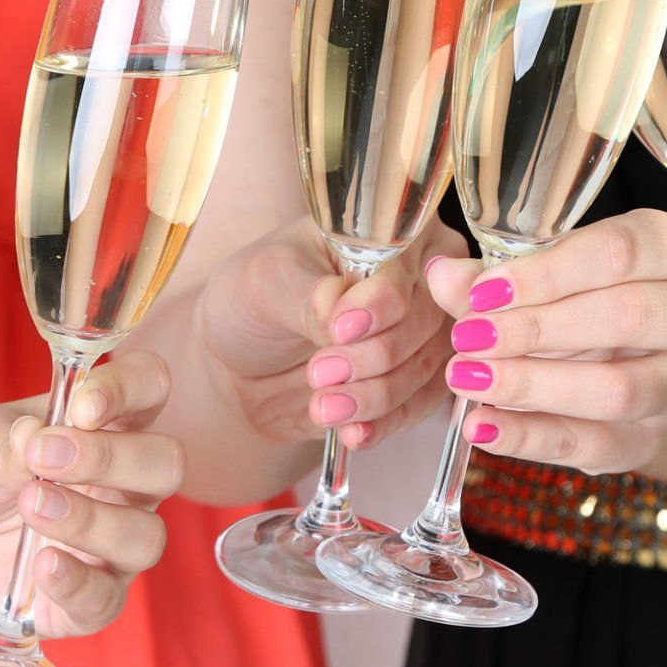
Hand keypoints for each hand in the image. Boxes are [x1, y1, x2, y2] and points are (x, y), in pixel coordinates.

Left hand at [0, 349, 181, 636]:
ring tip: (30, 506)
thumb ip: (11, 439)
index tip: (82, 405)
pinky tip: (41, 564)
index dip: (130, 390)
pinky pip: (106, 600)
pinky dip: (78, 581)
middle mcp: (121, 485)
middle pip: (166, 465)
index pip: (150, 390)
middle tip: (45, 459)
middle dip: (113, 458)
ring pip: (146, 537)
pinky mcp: (84, 602)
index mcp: (104, 427)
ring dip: (91, 521)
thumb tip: (41, 441)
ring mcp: (108, 546)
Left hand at [196, 216, 464, 451]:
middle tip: (319, 372)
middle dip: (374, 357)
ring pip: (426, 371)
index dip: (381, 303)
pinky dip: (386, 424)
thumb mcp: (265, 283)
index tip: (339, 329)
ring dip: (375, 396)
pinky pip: (418, 409)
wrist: (240, 357)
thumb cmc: (254, 298)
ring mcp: (421, 335)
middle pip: (426, 322)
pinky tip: (353, 432)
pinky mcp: (413, 383)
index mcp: (392, 233)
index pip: (408, 267)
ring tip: (323, 406)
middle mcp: (420, 280)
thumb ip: (309, 296)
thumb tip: (342, 310)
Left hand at [429, 210, 666, 473]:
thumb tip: (442, 275)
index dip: (549, 273)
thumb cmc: (570, 297)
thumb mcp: (531, 277)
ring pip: (619, 388)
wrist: (608, 357)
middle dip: (538, 330)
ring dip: (534, 385)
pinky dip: (531, 438)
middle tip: (470, 337)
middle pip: (627, 317)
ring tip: (468, 379)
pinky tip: (481, 426)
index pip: (620, 253)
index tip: (486, 293)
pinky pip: (595, 443)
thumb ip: (487, 280)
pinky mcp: (652, 436)